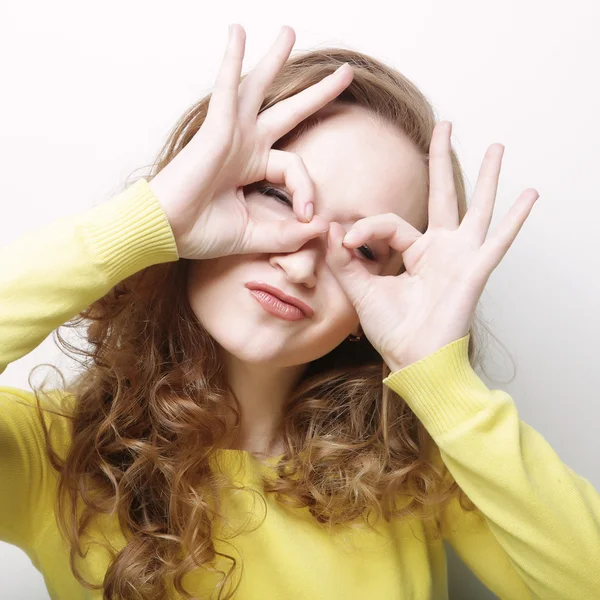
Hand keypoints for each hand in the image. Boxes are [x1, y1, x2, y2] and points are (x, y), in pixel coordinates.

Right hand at [148, 24, 353, 259]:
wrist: (166, 232)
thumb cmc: (201, 233)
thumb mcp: (254, 234)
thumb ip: (287, 234)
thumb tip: (321, 227)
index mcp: (253, 168)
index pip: (295, 168)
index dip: (307, 190)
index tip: (306, 216)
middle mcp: (245, 146)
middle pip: (289, 111)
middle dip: (317, 93)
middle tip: (344, 73)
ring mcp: (231, 134)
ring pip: (258, 88)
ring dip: (274, 59)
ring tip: (289, 32)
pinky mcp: (216, 129)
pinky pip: (226, 89)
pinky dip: (231, 61)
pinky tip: (237, 33)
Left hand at [325, 121, 539, 370]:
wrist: (413, 362)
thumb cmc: (392, 331)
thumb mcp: (362, 291)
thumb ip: (345, 260)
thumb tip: (327, 227)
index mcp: (414, 253)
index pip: (388, 224)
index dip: (364, 228)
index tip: (344, 242)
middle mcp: (440, 250)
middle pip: (442, 195)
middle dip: (441, 160)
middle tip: (444, 126)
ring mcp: (460, 257)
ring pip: (475, 208)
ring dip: (486, 177)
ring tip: (497, 146)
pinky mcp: (474, 270)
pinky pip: (498, 240)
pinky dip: (514, 218)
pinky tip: (529, 193)